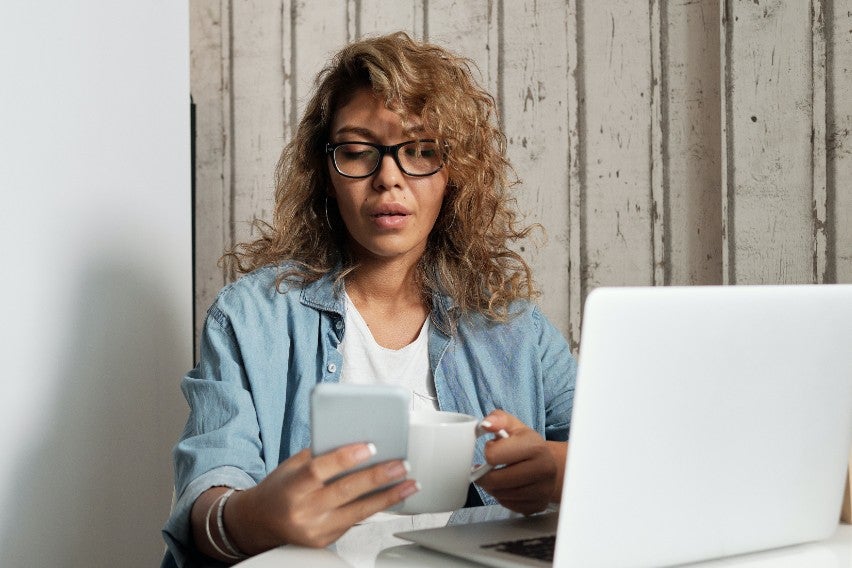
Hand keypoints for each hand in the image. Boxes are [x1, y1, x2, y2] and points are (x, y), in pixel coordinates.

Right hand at [194, 443, 417, 558]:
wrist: (259, 523)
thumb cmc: (280, 488)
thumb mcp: (292, 465)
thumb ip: (320, 454)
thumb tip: (357, 439)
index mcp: (292, 487)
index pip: (319, 470)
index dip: (344, 458)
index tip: (370, 446)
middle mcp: (303, 511)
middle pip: (345, 492)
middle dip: (377, 477)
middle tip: (401, 464)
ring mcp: (315, 530)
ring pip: (358, 512)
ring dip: (388, 496)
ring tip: (409, 483)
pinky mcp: (325, 541)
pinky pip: (356, 521)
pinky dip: (377, 508)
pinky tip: (393, 497)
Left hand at [474, 410, 560, 514]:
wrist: (548, 463)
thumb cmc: (526, 444)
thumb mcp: (513, 425)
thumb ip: (498, 419)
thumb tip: (487, 424)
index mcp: (535, 447)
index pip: (493, 456)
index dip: (488, 452)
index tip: (492, 449)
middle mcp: (543, 469)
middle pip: (495, 480)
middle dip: (485, 475)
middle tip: (484, 468)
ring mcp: (542, 490)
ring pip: (500, 495)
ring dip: (492, 487)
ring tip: (497, 475)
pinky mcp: (538, 505)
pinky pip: (508, 505)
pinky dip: (502, 497)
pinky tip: (507, 486)